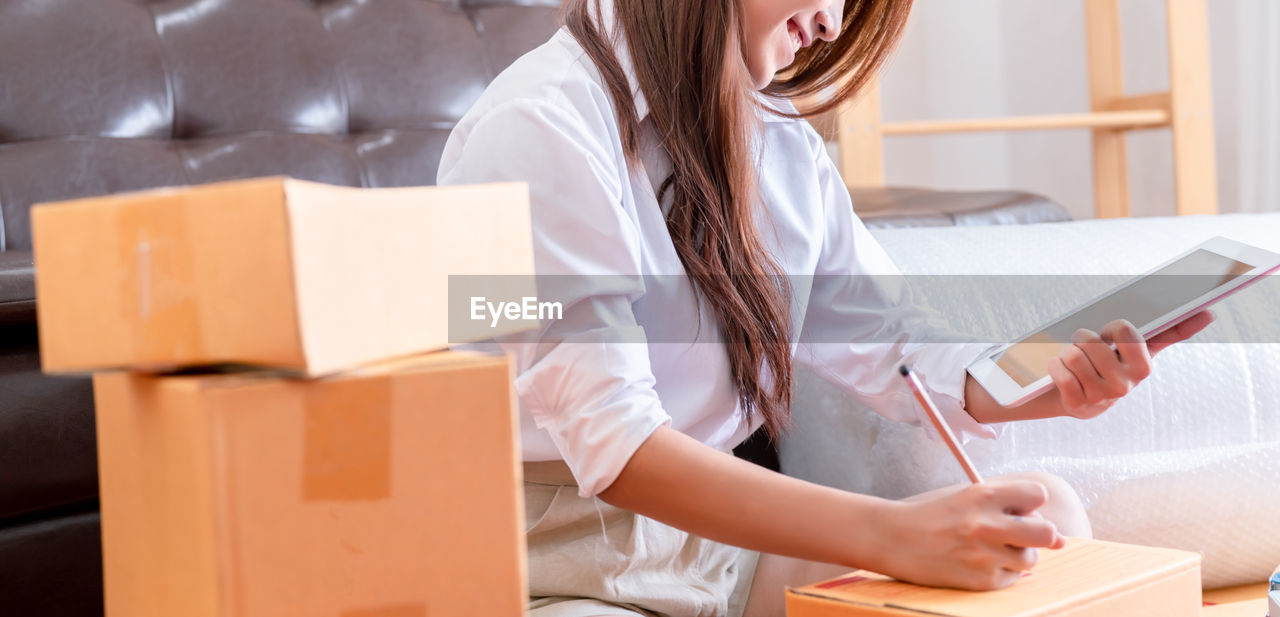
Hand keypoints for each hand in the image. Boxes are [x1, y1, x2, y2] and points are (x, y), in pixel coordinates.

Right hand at [875, 480, 1065, 589]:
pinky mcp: (980, 580)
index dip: (1030, 504)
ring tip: (989, 549)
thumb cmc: (934, 516)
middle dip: (1039, 534)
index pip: (1037, 495)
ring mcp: (984, 554)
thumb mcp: (968, 499)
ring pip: (1030, 558)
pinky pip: (1011, 578)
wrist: (893, 539)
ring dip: (1018, 555)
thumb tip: (1061, 540)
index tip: (1016, 509)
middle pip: (1046, 531)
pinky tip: (977, 563)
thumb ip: (1011, 510)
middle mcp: (986, 524)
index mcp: (982, 495)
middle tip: (1018, 534)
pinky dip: (1000, 572)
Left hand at [1048, 310, 1214, 418]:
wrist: (1080, 400)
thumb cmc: (1111, 365)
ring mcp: (1100, 397)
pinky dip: (1055, 367)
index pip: (1125, 330)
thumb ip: (1171, 331)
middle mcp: (1125, 386)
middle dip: (1083, 339)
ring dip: (1067, 353)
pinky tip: (1061, 371)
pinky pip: (1059, 372)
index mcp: (1143, 368)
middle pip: (1091, 340)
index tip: (1111, 335)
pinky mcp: (1076, 405)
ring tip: (1075, 361)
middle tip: (1087, 349)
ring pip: (1072, 354)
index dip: (1112, 328)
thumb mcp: (1139, 350)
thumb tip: (1208, 313)